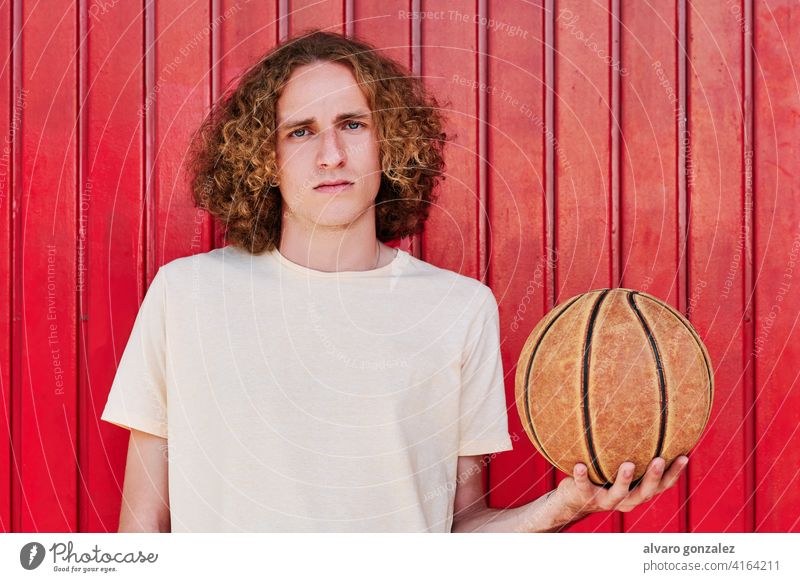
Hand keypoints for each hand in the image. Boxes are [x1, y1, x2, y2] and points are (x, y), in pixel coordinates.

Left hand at [554, 456, 688, 518]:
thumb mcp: (620, 466)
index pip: (662, 485)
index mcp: (639, 492)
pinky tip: (579, 465)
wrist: (575, 499)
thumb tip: (649, 414)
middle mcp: (627, 499)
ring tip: (628, 465)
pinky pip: (584, 486)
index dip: (674, 473)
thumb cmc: (603, 476)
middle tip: (659, 460)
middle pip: (645, 492)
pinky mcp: (585, 496)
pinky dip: (582, 476)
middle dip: (654, 477)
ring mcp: (606, 500)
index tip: (685, 456)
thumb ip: (635, 452)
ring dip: (624, 480)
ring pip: (619, 493)